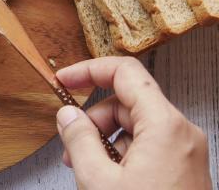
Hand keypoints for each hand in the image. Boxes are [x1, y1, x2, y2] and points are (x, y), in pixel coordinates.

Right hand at [55, 56, 211, 189]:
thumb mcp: (98, 181)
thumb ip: (79, 139)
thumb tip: (67, 114)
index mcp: (165, 125)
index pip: (125, 73)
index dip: (89, 70)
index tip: (64, 80)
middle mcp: (180, 132)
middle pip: (127, 101)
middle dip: (93, 115)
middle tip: (68, 138)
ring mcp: (184, 151)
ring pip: (135, 124)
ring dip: (104, 136)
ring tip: (82, 163)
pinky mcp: (182, 168)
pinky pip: (146, 144)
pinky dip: (120, 152)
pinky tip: (104, 176)